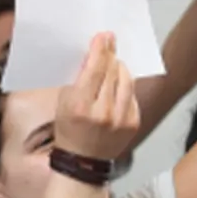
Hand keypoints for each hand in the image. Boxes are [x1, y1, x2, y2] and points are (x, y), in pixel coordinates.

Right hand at [53, 33, 140, 161]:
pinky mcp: (133, 123)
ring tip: (113, 63)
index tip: (104, 36)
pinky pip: (132, 95)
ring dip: (120, 68)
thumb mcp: (64, 102)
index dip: (100, 49)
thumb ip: (78, 79)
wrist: (83, 161)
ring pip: (126, 80)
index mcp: (80, 105)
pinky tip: (118, 85)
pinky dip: (125, 86)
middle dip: (110, 54)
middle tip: (110, 42)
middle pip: (112, 71)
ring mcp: (120, 119)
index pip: (95, 69)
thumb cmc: (69, 129)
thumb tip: (93, 56)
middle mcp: (102, 112)